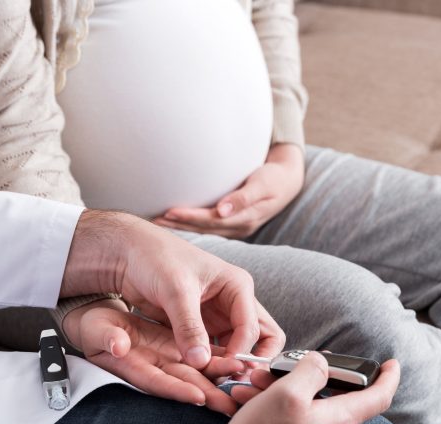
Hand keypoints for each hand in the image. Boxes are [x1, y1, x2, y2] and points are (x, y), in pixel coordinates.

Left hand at [60, 210, 285, 369]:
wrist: (129, 254)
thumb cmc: (155, 259)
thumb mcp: (175, 290)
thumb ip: (189, 326)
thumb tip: (200, 362)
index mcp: (237, 286)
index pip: (252, 326)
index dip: (241, 351)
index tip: (224, 370)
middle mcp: (233, 302)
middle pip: (261, 337)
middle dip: (253, 360)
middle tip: (237, 381)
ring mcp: (218, 316)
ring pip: (239, 348)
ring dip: (232, 366)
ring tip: (218, 384)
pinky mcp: (201, 327)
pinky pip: (215, 351)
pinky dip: (213, 365)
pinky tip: (202, 377)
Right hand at [62, 302, 244, 414]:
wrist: (96, 317)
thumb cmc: (92, 326)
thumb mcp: (95, 329)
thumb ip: (107, 337)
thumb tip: (118, 346)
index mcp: (132, 365)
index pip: (157, 382)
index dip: (177, 390)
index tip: (197, 397)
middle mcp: (153, 365)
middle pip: (184, 381)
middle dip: (208, 392)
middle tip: (231, 402)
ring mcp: (166, 357)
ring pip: (197, 369)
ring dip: (219, 376)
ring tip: (242, 381)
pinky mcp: (175, 346)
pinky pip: (200, 354)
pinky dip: (218, 358)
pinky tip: (238, 360)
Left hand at [155, 143, 304, 238]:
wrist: (288, 183)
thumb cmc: (274, 178)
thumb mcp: (263, 184)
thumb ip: (243, 197)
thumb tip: (222, 209)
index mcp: (244, 218)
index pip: (211, 220)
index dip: (189, 217)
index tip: (168, 211)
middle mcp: (237, 227)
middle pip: (202, 228)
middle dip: (178, 224)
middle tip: (152, 218)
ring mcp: (233, 228)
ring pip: (202, 229)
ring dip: (180, 226)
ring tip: (157, 220)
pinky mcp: (230, 225)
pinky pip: (206, 226)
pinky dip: (190, 224)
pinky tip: (174, 221)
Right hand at [219, 353, 400, 423]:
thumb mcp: (285, 394)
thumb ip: (311, 370)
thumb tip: (322, 362)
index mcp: (338, 421)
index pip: (378, 397)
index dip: (387, 377)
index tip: (390, 364)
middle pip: (334, 395)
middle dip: (307, 374)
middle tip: (282, 367)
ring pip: (309, 404)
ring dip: (282, 388)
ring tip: (256, 384)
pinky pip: (295, 420)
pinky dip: (275, 405)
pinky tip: (252, 401)